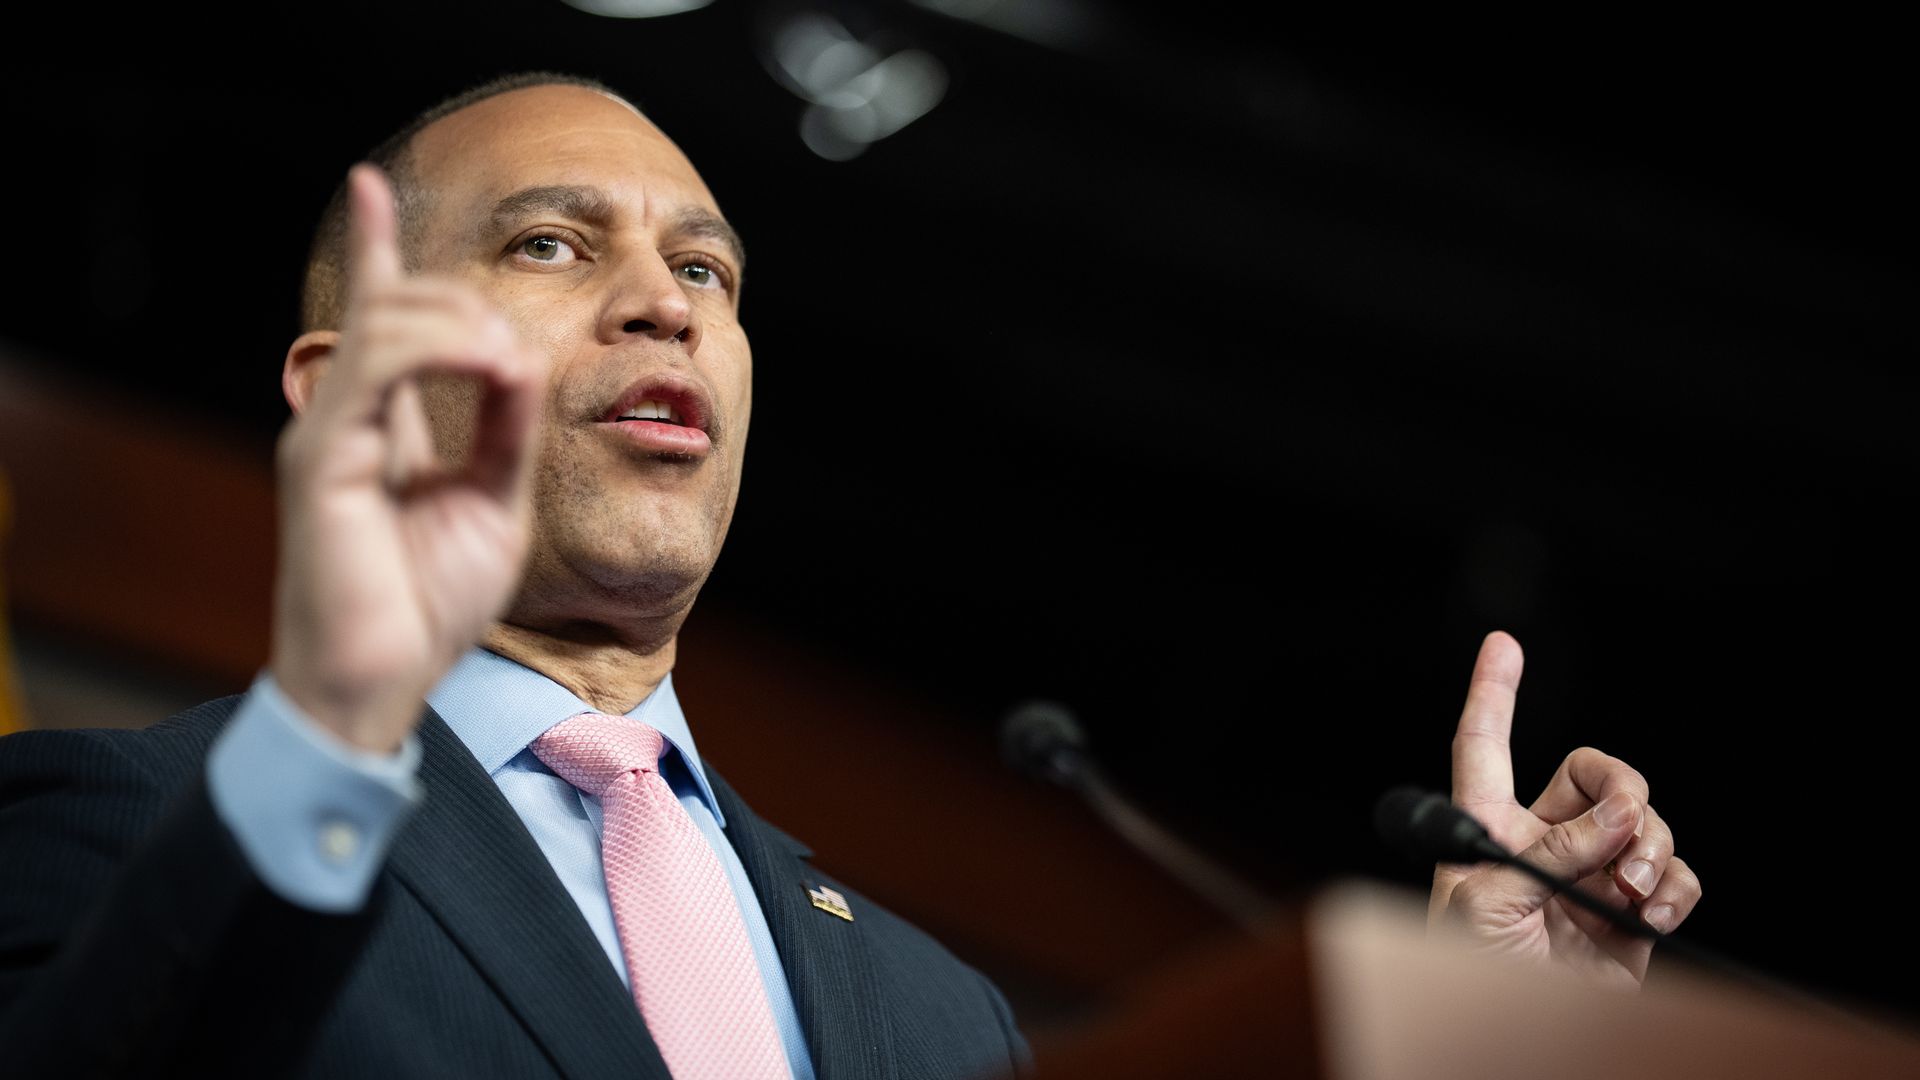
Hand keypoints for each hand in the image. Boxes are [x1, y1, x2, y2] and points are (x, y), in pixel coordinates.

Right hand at [270, 163, 546, 752]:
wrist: (384, 680)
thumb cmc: (429, 605)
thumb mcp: (495, 502)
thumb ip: (506, 430)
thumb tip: (519, 362)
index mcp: (384, 427)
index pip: (379, 318)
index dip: (377, 252)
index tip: (371, 187)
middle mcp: (348, 418)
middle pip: (398, 308)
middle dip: (465, 303)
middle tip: (514, 359)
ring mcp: (329, 432)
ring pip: (387, 323)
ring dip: (463, 324)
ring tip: (508, 367)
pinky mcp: (323, 455)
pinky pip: (376, 364)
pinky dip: (440, 348)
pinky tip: (491, 370)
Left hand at [1427, 632, 1701, 988]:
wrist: (1514, 1040)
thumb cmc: (1469, 974)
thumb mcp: (1487, 903)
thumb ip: (1551, 853)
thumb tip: (1621, 818)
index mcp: (1487, 828)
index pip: (1484, 746)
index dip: (1492, 693)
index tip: (1502, 642)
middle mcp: (1542, 844)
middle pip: (1596, 775)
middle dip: (1623, 787)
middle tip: (1625, 824)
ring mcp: (1591, 878)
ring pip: (1644, 824)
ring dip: (1650, 846)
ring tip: (1631, 889)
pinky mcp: (1632, 917)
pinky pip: (1674, 875)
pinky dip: (1675, 886)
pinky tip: (1652, 910)